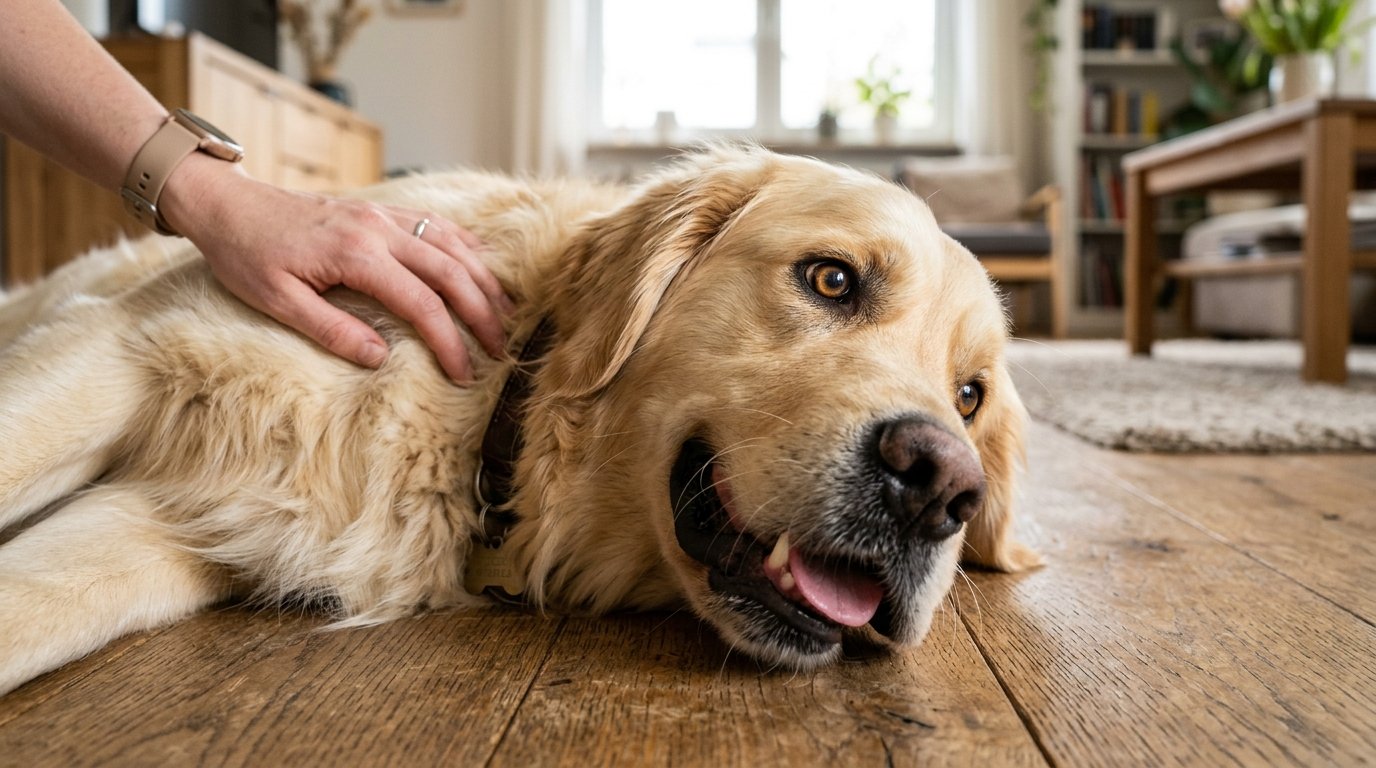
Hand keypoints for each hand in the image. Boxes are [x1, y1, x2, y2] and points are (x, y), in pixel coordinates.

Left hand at [161, 154, 513, 382]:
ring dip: (484, 279)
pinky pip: (436, 223)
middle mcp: (379, 229)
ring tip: (505, 312)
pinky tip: (482, 264)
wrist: (227, 204)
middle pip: (451, 272)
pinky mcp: (379, 210)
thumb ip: (332, 330)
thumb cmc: (245, 255)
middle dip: (482, 313)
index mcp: (357, 255)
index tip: (464, 373)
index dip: (450, 341)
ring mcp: (383, 215)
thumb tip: (380, 358)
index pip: (422, 304)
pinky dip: (466, 245)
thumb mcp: (277, 301)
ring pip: (452, 245)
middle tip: (501, 349)